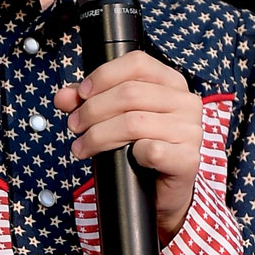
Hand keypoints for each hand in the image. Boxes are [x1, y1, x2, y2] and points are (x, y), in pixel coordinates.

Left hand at [54, 50, 204, 243]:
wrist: (161, 191)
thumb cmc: (139, 149)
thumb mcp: (114, 118)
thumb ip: (89, 102)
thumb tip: (63, 96)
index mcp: (171, 82)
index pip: (137, 63)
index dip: (103, 76)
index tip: (82, 94)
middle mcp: (186, 102)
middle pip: (130, 94)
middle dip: (92, 110)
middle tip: (75, 126)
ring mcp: (190, 130)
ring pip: (134, 122)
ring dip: (99, 136)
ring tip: (83, 146)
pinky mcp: (188, 159)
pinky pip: (152, 150)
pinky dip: (131, 154)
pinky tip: (122, 160)